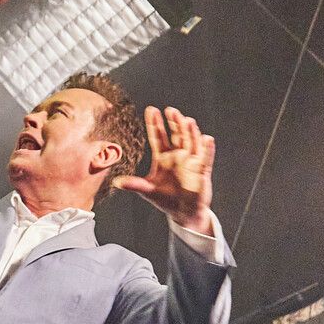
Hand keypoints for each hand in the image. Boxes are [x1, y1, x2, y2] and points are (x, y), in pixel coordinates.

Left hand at [115, 105, 215, 232]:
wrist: (184, 213)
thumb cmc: (165, 199)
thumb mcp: (148, 191)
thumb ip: (135, 184)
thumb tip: (116, 182)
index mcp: (164, 157)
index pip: (158, 136)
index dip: (155, 124)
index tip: (151, 110)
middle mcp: (178, 155)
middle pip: (177, 135)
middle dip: (174, 123)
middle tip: (170, 110)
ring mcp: (191, 161)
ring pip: (191, 142)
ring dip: (190, 132)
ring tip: (187, 120)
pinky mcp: (202, 170)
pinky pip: (206, 158)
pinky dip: (207, 149)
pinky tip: (206, 139)